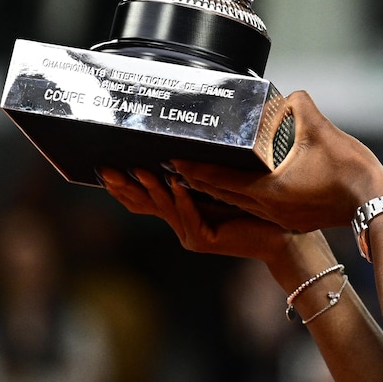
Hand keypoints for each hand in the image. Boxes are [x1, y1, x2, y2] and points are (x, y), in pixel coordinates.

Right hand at [97, 166, 295, 262]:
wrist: (279, 234)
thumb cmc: (255, 205)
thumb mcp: (219, 184)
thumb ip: (200, 171)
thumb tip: (183, 141)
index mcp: (180, 210)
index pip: (143, 198)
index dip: (122, 186)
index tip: (104, 168)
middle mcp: (180, 223)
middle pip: (144, 204)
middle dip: (125, 186)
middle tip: (108, 169)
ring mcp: (190, 234)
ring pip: (164, 208)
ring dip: (152, 187)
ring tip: (140, 169)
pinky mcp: (204, 240)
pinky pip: (189, 216)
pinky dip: (182, 199)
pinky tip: (176, 183)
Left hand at [168, 90, 382, 232]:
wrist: (376, 205)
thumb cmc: (351, 171)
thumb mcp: (321, 130)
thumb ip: (298, 106)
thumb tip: (287, 95)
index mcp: (268, 190)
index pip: (220, 179)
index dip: (195, 168)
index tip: (175, 158)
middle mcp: (269, 209)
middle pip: (224, 195)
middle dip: (200, 179)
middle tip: (180, 163)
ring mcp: (282, 218)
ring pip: (241, 203)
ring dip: (221, 189)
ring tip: (203, 173)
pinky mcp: (294, 219)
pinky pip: (258, 207)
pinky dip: (243, 194)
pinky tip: (246, 183)